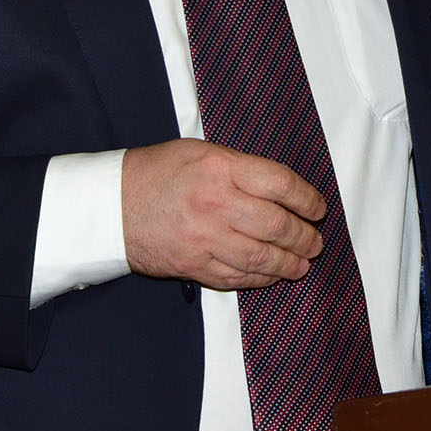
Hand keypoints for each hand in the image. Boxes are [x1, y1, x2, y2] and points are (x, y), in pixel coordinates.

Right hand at [121, 139, 327, 289]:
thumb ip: (241, 169)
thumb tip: (281, 190)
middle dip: (304, 237)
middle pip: (277, 225)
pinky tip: (272, 275)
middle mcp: (216, 203)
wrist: (112, 205)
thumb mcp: (202, 152)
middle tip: (316, 241)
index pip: (281, 184)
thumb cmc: (158, 173)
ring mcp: (205, 238)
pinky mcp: (193, 265)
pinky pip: (237, 277)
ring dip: (289, 263)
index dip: (307, 199)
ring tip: (303, 263)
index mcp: (221, 168)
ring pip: (261, 257)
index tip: (318, 208)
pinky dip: (260, 278)